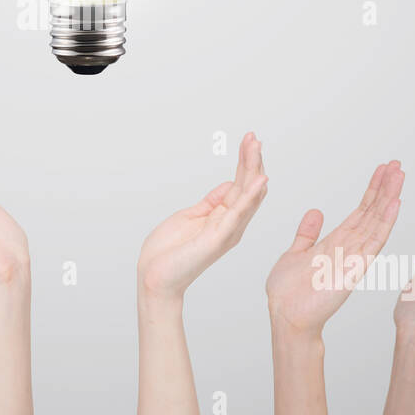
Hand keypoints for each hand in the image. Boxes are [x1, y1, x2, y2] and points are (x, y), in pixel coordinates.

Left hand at [137, 132, 268, 300]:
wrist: (155, 277)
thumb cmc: (169, 252)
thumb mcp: (191, 216)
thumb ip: (211, 202)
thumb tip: (228, 185)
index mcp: (223, 218)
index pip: (240, 185)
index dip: (245, 162)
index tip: (248, 140)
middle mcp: (230, 224)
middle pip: (247, 186)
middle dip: (251, 160)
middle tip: (254, 137)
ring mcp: (227, 231)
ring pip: (247, 195)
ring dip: (253, 169)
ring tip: (256, 147)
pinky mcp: (218, 238)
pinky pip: (238, 213)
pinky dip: (250, 195)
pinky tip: (259, 179)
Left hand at [265, 160, 403, 335]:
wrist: (286, 316)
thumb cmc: (289, 292)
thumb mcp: (296, 252)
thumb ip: (308, 234)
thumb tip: (316, 212)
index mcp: (336, 242)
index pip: (359, 212)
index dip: (372, 191)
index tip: (383, 170)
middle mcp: (349, 248)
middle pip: (372, 212)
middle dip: (385, 188)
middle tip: (398, 165)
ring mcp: (354, 257)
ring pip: (376, 222)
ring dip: (389, 199)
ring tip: (400, 176)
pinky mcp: (354, 268)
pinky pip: (373, 242)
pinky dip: (384, 223)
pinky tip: (395, 205)